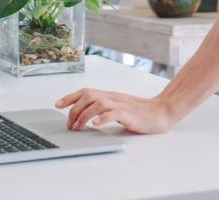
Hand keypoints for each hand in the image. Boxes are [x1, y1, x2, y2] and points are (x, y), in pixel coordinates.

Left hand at [55, 88, 174, 133]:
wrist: (160, 111)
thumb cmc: (140, 112)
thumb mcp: (118, 107)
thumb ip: (104, 108)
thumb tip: (85, 115)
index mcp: (109, 95)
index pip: (85, 91)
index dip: (70, 97)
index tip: (57, 104)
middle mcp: (112, 97)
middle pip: (88, 96)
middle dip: (74, 110)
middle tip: (69, 125)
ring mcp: (120, 105)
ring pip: (97, 104)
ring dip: (84, 116)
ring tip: (78, 127)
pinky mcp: (129, 115)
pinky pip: (113, 114)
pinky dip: (102, 118)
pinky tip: (95, 124)